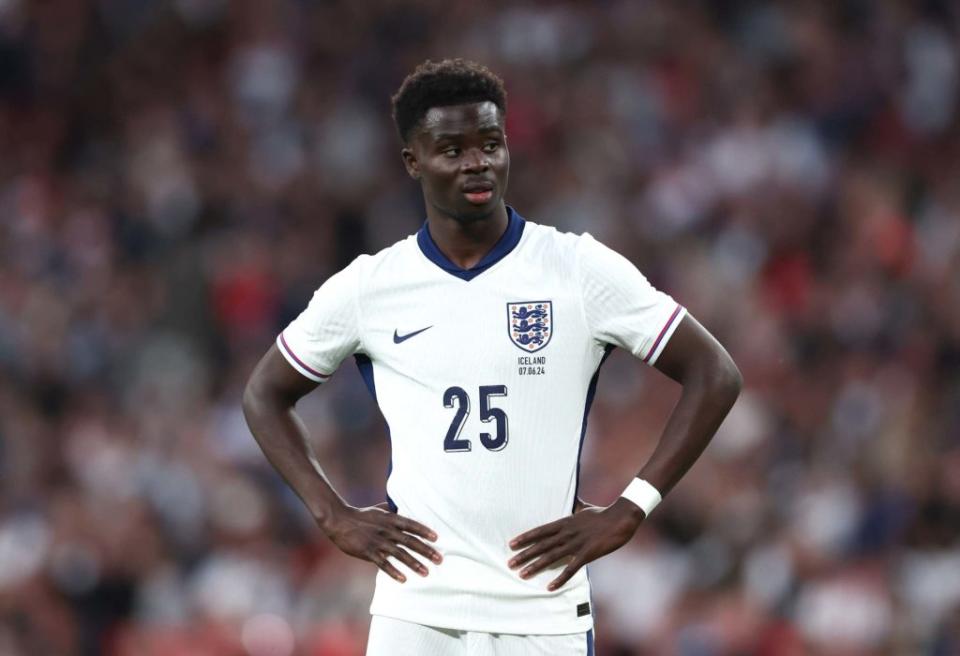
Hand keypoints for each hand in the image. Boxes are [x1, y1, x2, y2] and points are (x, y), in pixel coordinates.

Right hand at [321, 505, 441, 582]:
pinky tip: (403, 579)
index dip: (425, 531)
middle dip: (426, 550)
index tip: (437, 539)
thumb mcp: (379, 509)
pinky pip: (383, 564)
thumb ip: (393, 511)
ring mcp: (377, 541)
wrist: (339, 520)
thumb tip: (405, 508)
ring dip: (414, 563)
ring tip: (426, 572)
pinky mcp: (368, 552)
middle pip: (410, 541)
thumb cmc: (361, 515)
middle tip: (440, 559)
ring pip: (399, 554)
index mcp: (390, 518)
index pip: (411, 524)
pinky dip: (393, 572)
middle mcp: (386, 529)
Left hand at [508, 497, 643, 590]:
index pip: (540, 531)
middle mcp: (566, 533)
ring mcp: (576, 543)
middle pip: (541, 545)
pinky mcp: (587, 554)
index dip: (525, 538)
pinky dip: (560, 578)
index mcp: (565, 522)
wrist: (620, 517)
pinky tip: (550, 586)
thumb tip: (574, 502)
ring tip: (522, 574)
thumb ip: (575, 507)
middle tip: (510, 563)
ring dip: (535, 566)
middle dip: (524, 555)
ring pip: (551, 557)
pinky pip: (571, 568)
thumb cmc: (602, 513)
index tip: (511, 545)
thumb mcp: (584, 508)